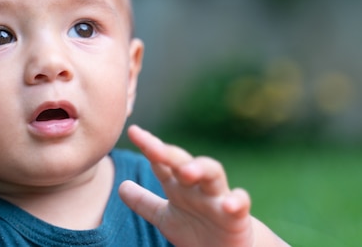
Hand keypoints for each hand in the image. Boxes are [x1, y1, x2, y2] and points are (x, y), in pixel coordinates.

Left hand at [118, 125, 254, 246]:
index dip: (149, 146)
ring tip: (186, 172)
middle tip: (153, 149)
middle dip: (170, 154)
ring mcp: (218, 198)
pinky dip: (237, 201)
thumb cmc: (195, 230)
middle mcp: (198, 186)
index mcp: (179, 186)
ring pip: (213, 173)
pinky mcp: (238, 215)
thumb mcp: (165, 218)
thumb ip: (144, 202)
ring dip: (201, 168)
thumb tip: (121, 186)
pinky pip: (241, 203)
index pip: (162, 162)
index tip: (134, 132)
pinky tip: (228, 204)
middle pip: (185, 162)